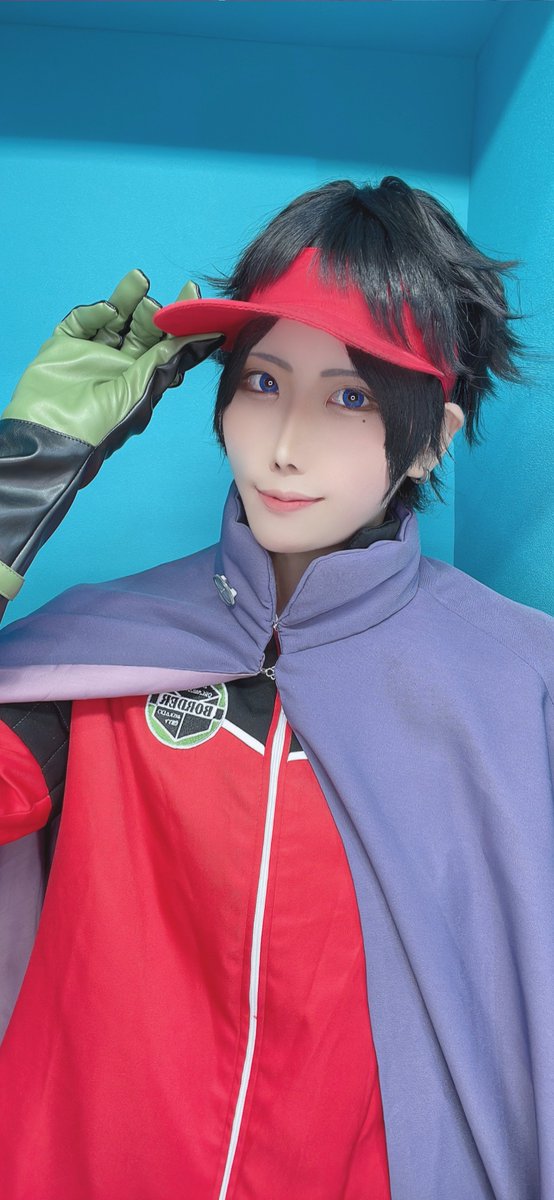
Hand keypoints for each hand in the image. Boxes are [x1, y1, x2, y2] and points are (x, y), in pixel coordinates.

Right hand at [0, 272, 223, 600]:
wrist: (54, 435)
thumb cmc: (103, 424)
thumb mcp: (143, 390)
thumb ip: (169, 360)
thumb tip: (208, 337)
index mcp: (143, 377)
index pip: (167, 344)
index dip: (181, 321)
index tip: (193, 294)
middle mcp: (121, 363)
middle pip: (141, 328)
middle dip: (153, 312)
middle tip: (156, 303)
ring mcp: (93, 352)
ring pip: (114, 318)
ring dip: (127, 299)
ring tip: (140, 281)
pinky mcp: (66, 345)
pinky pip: (81, 322)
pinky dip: (94, 313)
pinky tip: (106, 312)